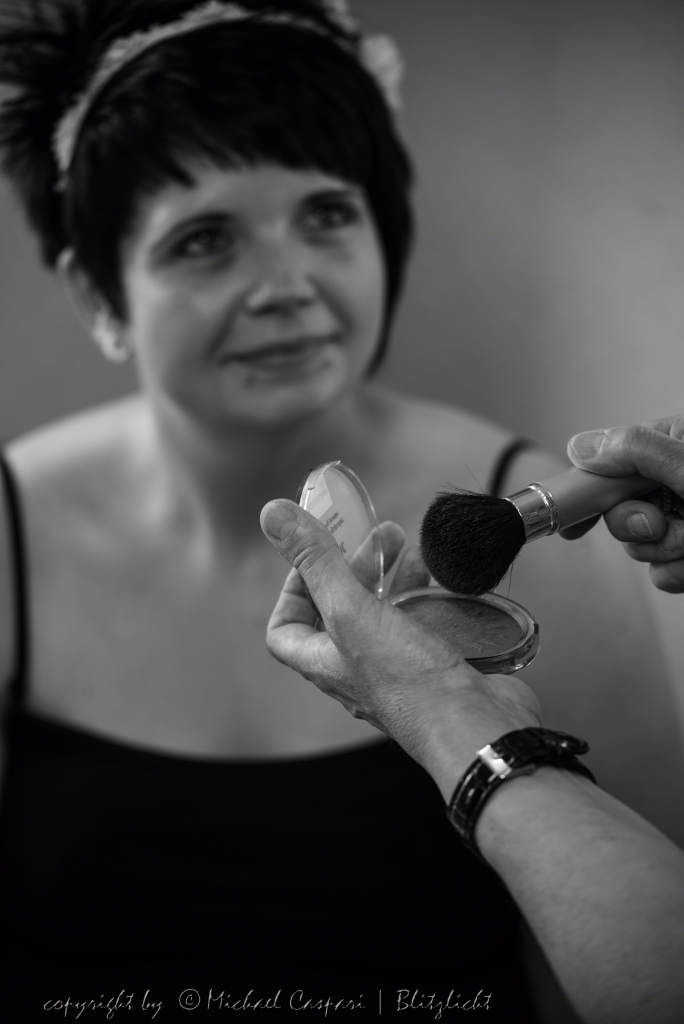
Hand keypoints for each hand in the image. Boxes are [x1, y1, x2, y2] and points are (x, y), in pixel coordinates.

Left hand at [260, 499, 540, 799]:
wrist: (474, 726)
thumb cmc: (410, 686)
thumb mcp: (351, 611)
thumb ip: (316, 563)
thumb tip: (274, 518)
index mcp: (324, 661)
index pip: (286, 630)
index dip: (292, 590)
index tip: (314, 556)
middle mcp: (356, 668)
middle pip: (340, 611)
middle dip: (354, 567)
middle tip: (376, 536)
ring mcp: (396, 668)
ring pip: (383, 614)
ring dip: (392, 576)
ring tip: (408, 548)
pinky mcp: (434, 663)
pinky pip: (422, 623)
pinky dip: (427, 595)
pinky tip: (439, 578)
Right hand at [566, 415, 683, 591]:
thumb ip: (638, 451)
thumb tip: (581, 447)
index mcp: (676, 442)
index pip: (613, 456)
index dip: (587, 488)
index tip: (570, 518)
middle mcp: (676, 478)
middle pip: (619, 506)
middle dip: (634, 524)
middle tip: (659, 524)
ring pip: (640, 544)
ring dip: (663, 551)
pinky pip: (662, 571)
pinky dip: (677, 573)